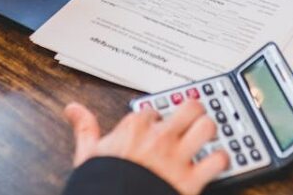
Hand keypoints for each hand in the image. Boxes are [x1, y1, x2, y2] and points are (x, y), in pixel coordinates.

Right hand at [64, 101, 227, 194]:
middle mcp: (159, 138)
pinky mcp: (191, 180)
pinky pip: (218, 161)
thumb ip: (85, 128)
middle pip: (190, 107)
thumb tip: (72, 109)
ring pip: (206, 127)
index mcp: (135, 128)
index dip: (157, 118)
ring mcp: (177, 158)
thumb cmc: (101, 184)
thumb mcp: (87, 155)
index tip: (155, 126)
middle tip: (192, 119)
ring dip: (209, 131)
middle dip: (193, 112)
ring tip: (206, 136)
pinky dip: (220, 160)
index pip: (155, 109)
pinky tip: (214, 162)